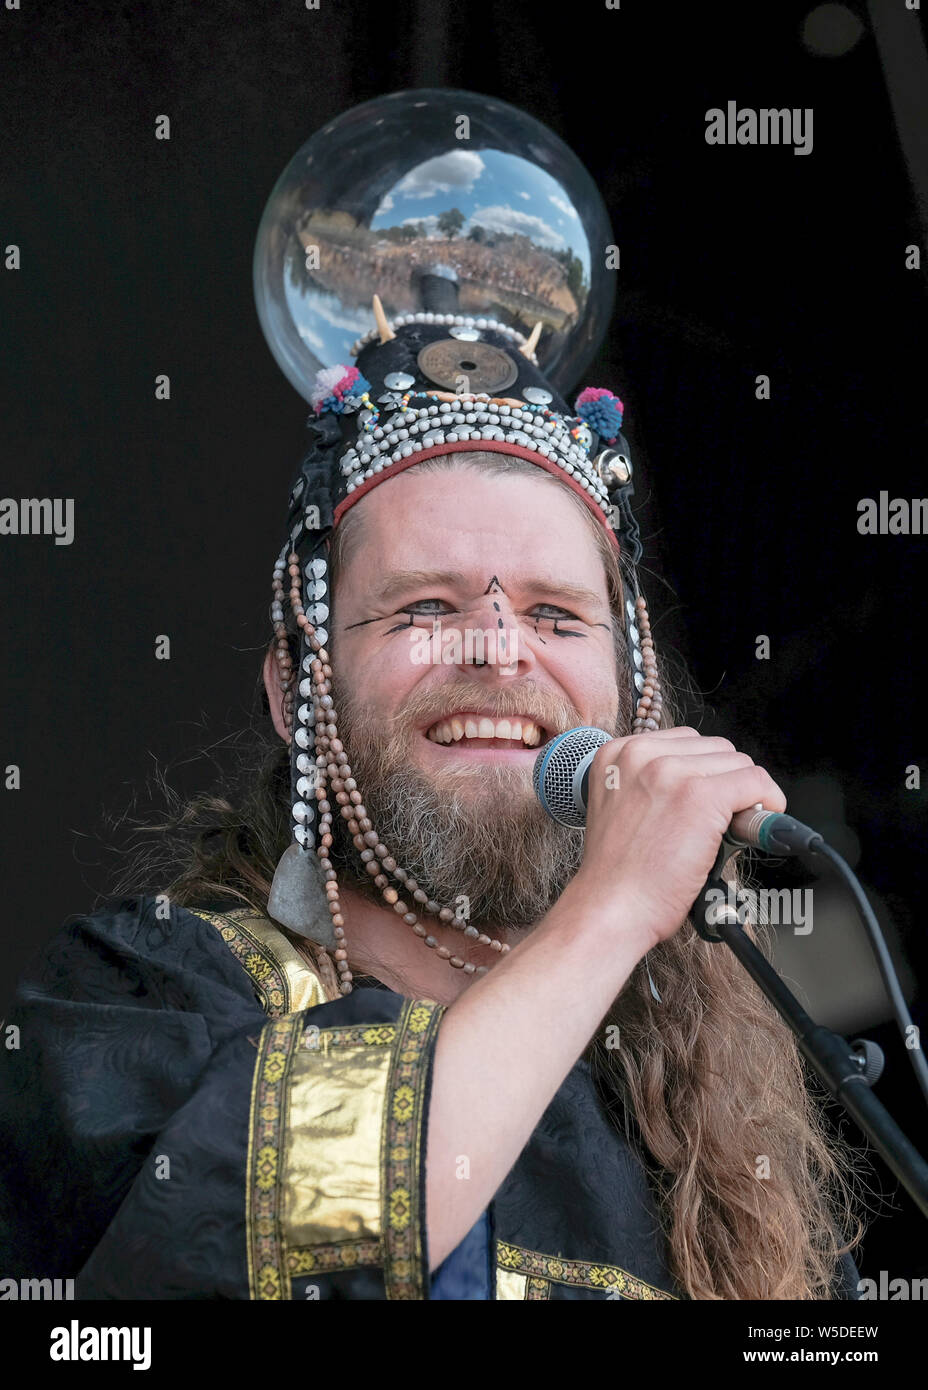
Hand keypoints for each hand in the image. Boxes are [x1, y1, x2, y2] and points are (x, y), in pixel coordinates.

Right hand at [572, 727, 786, 949]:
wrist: (611, 908)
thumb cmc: (619, 873)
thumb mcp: (624, 809)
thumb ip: (656, 786)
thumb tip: (712, 784)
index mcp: (618, 754)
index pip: (685, 742)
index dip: (704, 773)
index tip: (707, 799)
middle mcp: (641, 754)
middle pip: (715, 748)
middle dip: (725, 781)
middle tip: (720, 819)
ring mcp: (672, 772)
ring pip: (738, 762)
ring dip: (742, 794)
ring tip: (727, 829)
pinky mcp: (701, 796)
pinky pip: (754, 782)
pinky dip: (767, 802)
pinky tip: (756, 825)